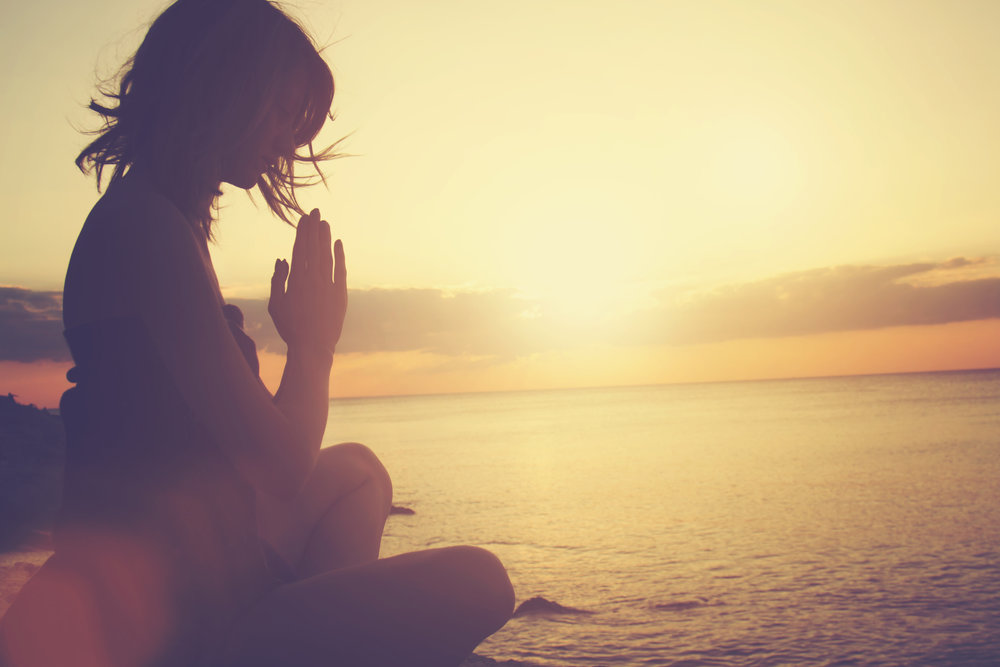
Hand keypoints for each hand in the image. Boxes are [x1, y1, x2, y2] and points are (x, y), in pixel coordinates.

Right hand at [268, 209, 346, 354]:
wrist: (313, 347)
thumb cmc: (290, 327)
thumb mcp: (276, 304)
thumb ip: (278, 280)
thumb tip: (282, 259)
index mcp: (295, 280)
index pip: (299, 249)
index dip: (301, 232)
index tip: (303, 218)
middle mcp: (312, 278)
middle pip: (313, 247)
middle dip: (313, 228)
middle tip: (315, 212)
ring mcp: (327, 285)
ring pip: (327, 255)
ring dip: (325, 237)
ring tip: (324, 222)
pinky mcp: (340, 294)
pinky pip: (340, 270)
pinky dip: (339, 255)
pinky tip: (338, 243)